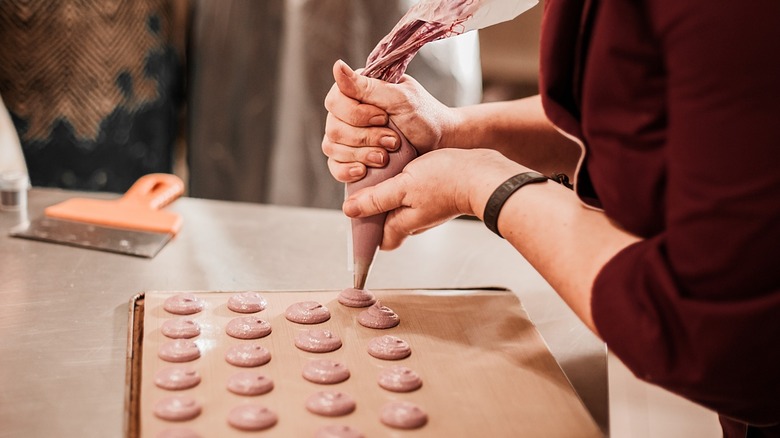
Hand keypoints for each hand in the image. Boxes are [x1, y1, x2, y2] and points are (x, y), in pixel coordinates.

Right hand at [322, 60, 455, 182]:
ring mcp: (347, 137)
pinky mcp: (351, 158)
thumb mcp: (399, 98)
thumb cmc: (423, 116)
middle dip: (365, 137)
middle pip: (334, 128)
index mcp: (356, 91)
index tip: (384, 117)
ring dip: (361, 154)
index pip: (335, 101)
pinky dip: (346, 170)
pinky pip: (334, 167)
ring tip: (386, 156)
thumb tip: (336, 66)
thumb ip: (367, 86)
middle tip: (393, 140)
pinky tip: (362, 171)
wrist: (438, 143)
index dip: (356, 114)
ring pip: (332, 147)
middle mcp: (346, 113)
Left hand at [342, 148, 525, 248]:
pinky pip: (412, 196)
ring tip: (383, 174)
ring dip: (388, 194)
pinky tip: (403, 169)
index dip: (364, 231)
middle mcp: (414, 222)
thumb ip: (376, 199)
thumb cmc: (445, 180)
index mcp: (403, 225)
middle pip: (386, 223)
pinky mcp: (435, 197)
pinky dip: (403, 186)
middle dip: (374, 209)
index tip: (355, 213)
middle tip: (365, 186)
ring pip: (399, 207)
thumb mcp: (404, 186)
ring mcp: (426, 211)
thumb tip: (350, 210)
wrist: (482, 174)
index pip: (377, 240)